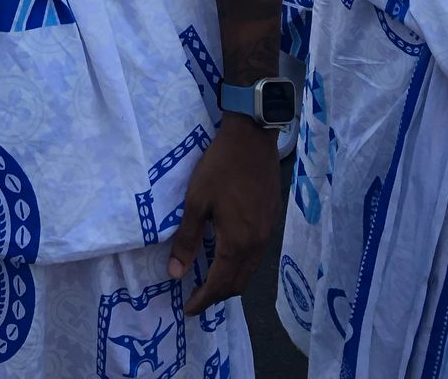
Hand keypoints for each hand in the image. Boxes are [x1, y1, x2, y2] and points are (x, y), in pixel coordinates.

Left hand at [167, 115, 279, 315]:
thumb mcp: (196, 201)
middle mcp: (256, 245)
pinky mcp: (272, 220)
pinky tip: (228, 254)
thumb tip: (175, 273)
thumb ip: (187, 239)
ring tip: (210, 279)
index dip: (203, 300)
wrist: (252, 138)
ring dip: (230, 280)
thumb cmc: (219, 167)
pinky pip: (257, 255)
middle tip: (197, 297)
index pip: (219, 284)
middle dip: (217, 295)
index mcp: (237, 243)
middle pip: (238, 283)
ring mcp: (267, 233)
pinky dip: (241, 264)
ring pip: (250, 270)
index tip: (188, 309)